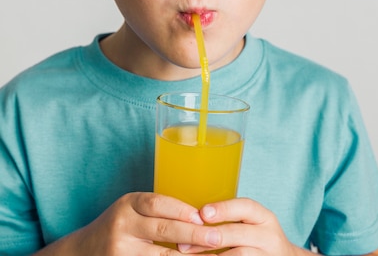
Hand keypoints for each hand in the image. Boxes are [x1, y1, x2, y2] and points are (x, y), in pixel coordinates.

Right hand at [35, 192, 215, 254]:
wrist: (83, 251)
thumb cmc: (120, 225)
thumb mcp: (133, 209)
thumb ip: (160, 209)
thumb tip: (205, 214)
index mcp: (128, 204)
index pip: (156, 204)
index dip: (181, 210)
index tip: (203, 217)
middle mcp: (122, 226)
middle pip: (162, 229)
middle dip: (192, 235)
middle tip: (216, 238)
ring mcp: (121, 251)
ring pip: (160, 255)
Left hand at [177, 198, 310, 254]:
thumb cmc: (257, 240)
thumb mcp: (252, 225)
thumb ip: (231, 219)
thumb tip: (191, 216)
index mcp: (264, 218)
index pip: (246, 207)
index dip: (224, 208)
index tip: (202, 213)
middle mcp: (269, 236)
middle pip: (238, 233)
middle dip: (208, 237)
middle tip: (183, 244)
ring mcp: (267, 255)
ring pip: (238, 255)